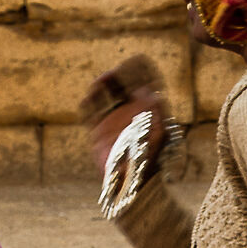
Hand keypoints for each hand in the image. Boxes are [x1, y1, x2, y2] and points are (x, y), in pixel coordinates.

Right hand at [83, 57, 169, 178]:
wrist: (132, 184)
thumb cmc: (149, 161)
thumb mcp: (158, 134)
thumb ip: (157, 113)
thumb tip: (154, 93)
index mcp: (150, 111)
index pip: (146, 81)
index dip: (141, 70)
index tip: (133, 63)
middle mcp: (132, 113)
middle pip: (124, 84)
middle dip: (118, 75)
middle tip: (112, 74)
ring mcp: (115, 121)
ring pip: (106, 94)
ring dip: (102, 84)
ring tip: (99, 83)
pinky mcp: (99, 132)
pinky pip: (90, 111)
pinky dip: (88, 102)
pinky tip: (88, 99)